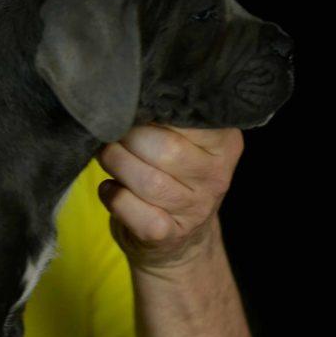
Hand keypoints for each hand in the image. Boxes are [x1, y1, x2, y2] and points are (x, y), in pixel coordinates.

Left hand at [95, 123, 243, 272]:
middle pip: (166, 148)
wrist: (181, 239)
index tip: (134, 112)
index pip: (188, 117)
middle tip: (115, 135)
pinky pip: (128, 206)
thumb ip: (169, 118)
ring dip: (116, 163)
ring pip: (147, 180)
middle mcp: (216, 177)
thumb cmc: (174, 174)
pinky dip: (110, 194)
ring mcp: (194, 209)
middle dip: (129, 138)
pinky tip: (111, 188)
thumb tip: (130, 96)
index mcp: (226, 144)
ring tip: (109, 157)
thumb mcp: (186, 141)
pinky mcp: (166, 234)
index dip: (151, 112)